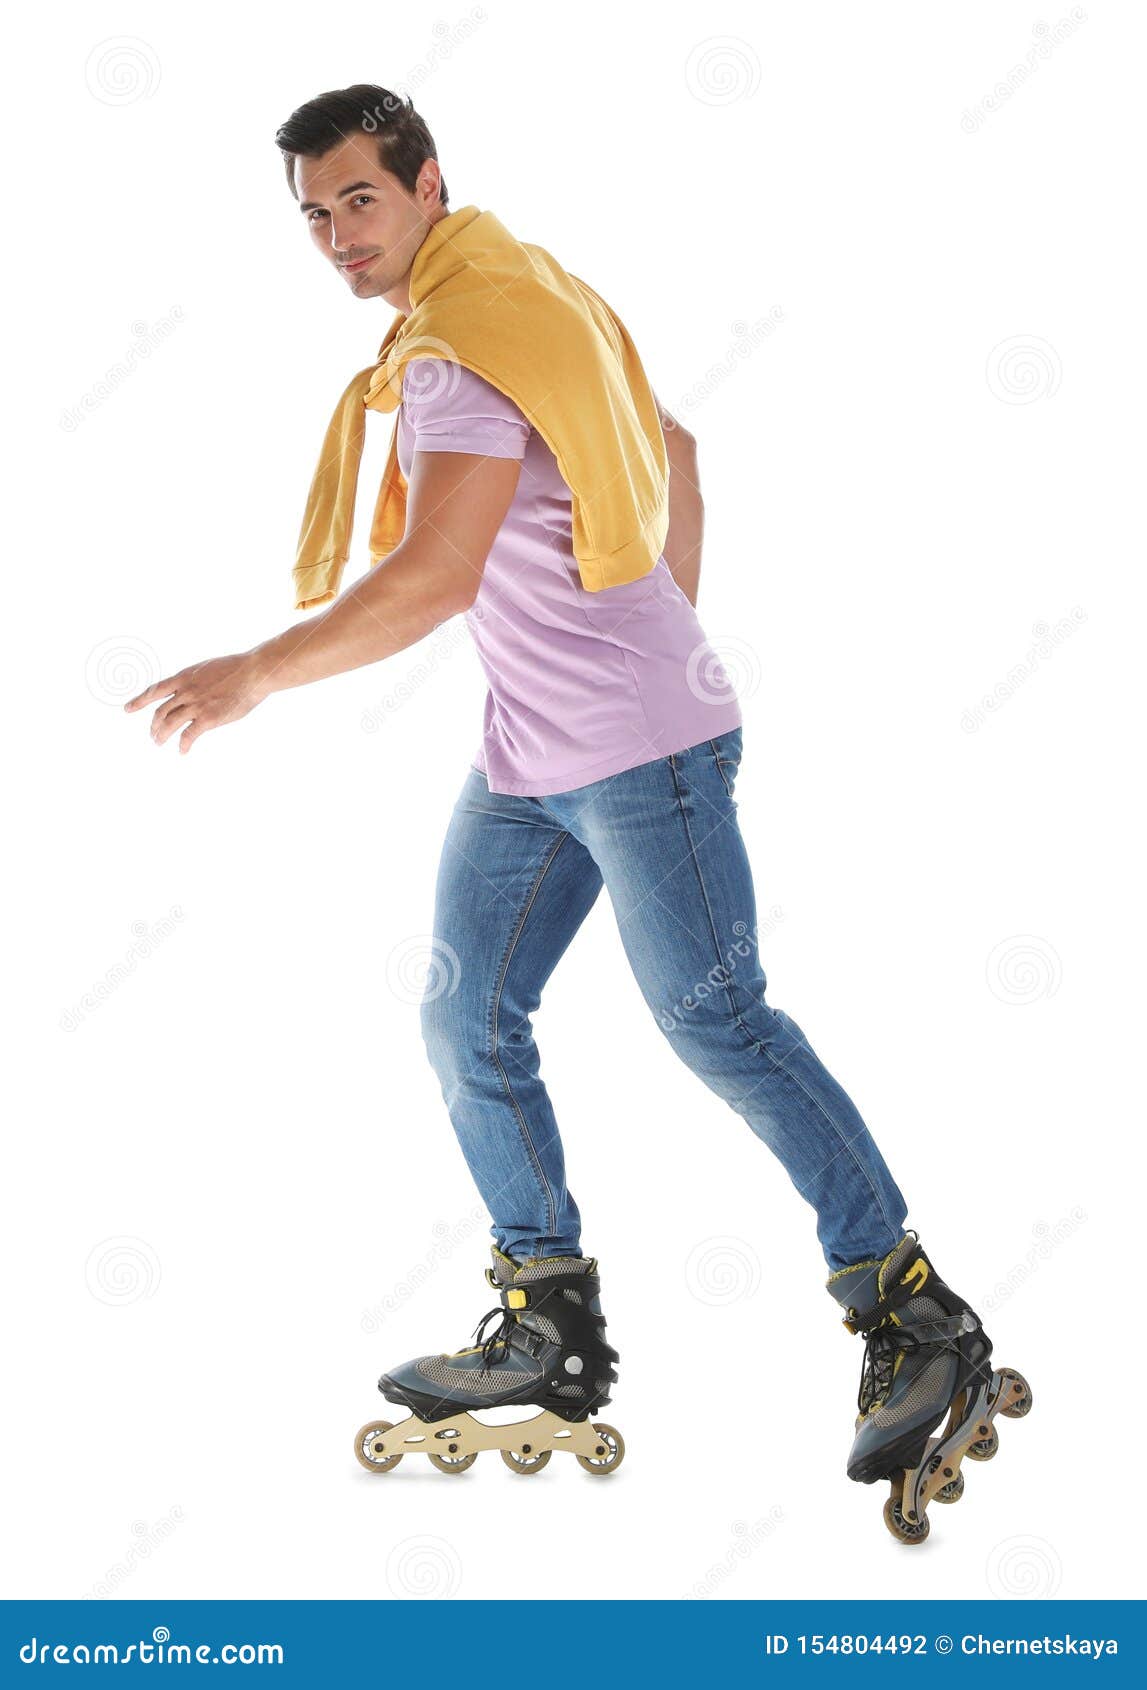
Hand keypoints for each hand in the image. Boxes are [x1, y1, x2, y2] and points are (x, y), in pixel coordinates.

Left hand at [124, 653, 269, 753]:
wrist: (253, 673)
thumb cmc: (236, 669)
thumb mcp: (207, 668)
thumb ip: (195, 680)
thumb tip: (191, 688)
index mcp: (184, 677)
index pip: (155, 690)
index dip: (139, 701)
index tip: (127, 709)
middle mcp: (185, 691)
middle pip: (160, 712)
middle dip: (154, 725)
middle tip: (153, 735)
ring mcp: (196, 705)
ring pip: (169, 724)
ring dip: (161, 736)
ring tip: (158, 743)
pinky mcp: (208, 719)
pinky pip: (189, 736)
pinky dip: (183, 745)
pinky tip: (182, 751)